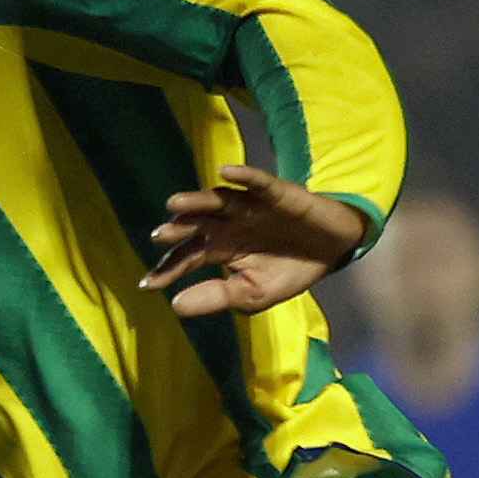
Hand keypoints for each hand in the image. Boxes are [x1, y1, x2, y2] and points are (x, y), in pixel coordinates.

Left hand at [142, 163, 371, 318]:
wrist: (332, 251)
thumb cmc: (288, 270)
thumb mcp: (252, 294)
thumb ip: (216, 297)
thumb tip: (176, 306)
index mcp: (219, 248)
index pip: (187, 256)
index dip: (168, 268)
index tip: (146, 285)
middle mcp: (228, 224)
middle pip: (196, 224)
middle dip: (178, 229)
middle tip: (158, 236)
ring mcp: (250, 206)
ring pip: (218, 200)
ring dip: (197, 200)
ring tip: (175, 203)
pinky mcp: (276, 194)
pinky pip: (258, 182)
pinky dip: (243, 175)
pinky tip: (227, 171)